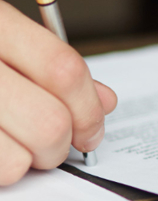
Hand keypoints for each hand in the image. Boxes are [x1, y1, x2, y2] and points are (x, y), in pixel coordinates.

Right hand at [0, 0, 116, 185]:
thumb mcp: (2, 36)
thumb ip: (52, 67)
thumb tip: (105, 101)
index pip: (63, 70)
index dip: (89, 107)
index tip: (92, 129)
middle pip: (48, 123)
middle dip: (62, 144)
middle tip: (54, 144)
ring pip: (17, 161)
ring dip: (25, 164)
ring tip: (13, 146)